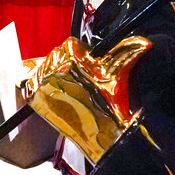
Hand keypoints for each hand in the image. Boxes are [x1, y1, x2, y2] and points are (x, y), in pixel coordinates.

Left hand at [22, 35, 150, 162]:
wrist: (101, 133)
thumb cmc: (111, 103)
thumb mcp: (120, 71)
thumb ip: (129, 50)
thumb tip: (143, 41)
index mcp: (73, 54)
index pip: (71, 44)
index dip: (81, 53)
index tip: (86, 63)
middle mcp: (54, 65)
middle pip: (57, 55)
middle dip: (67, 63)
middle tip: (79, 78)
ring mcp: (42, 80)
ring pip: (44, 67)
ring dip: (53, 74)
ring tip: (69, 87)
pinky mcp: (34, 96)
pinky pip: (30, 82)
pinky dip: (39, 85)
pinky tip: (53, 91)